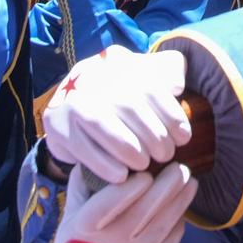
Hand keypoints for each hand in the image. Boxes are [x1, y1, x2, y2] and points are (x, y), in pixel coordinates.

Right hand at [43, 47, 189, 183]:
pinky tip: (121, 176)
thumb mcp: (147, 76)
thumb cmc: (122, 97)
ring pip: (103, 123)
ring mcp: (73, 102)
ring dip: (130, 149)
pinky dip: (104, 165)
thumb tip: (176, 85)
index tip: (184, 137)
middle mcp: (93, 78)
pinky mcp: (57, 126)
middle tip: (165, 155)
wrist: (74, 108)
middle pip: (129, 105)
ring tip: (145, 165)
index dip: (172, 114)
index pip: (151, 87)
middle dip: (154, 135)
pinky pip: (82, 147)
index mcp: (121, 66)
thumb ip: (167, 73)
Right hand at [46, 165, 196, 242]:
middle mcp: (112, 241)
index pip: (109, 203)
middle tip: (180, 167)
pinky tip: (183, 207)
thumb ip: (83, 183)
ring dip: (180, 201)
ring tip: (190, 182)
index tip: (144, 172)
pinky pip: (170, 241)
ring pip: (163, 225)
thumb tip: (98, 151)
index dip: (129, 187)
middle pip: (145, 211)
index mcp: (86, 226)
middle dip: (167, 186)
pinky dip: (179, 222)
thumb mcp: (71, 215)